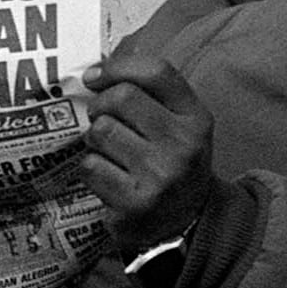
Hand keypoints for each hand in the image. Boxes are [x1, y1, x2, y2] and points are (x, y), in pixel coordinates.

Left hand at [78, 51, 216, 250]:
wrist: (186, 222)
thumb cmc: (170, 161)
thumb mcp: (177, 124)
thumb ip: (149, 93)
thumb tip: (99, 65)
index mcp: (196, 117)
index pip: (157, 71)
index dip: (118, 67)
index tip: (94, 76)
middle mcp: (184, 143)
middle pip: (121, 98)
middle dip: (99, 106)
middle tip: (100, 118)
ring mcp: (161, 174)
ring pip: (100, 131)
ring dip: (93, 139)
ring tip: (107, 150)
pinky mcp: (135, 202)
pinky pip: (90, 166)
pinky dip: (90, 167)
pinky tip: (107, 176)